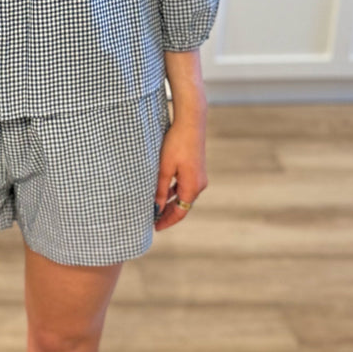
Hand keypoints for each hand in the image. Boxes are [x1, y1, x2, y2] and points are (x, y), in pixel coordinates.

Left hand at [153, 113, 208, 232]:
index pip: (180, 212)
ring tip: (156, 208)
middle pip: (183, 206)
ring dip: (171, 203)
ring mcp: (199, 177)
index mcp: (192, 187)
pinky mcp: (197, 169)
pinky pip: (185, 186)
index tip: (155, 227)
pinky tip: (164, 192)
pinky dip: (175, 192)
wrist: (191, 124)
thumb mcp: (165, 169)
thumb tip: (156, 208)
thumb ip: (161, 190)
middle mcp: (199, 185)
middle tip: (153, 220)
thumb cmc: (176, 144)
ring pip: (184, 196)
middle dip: (168, 214)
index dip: (167, 221)